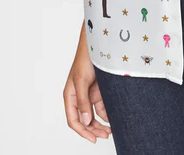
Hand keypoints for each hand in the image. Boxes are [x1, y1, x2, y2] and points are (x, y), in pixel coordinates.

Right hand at [63, 25, 111, 142]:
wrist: (100, 43)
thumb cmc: (86, 58)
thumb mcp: (82, 80)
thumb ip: (83, 101)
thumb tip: (86, 121)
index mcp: (70, 95)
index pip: (73, 119)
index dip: (82, 131)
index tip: (93, 139)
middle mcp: (79, 97)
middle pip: (84, 120)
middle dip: (93, 130)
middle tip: (105, 136)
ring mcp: (90, 94)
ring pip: (94, 115)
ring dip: (101, 124)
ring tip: (110, 131)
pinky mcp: (100, 90)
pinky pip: (103, 107)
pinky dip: (107, 114)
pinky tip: (114, 118)